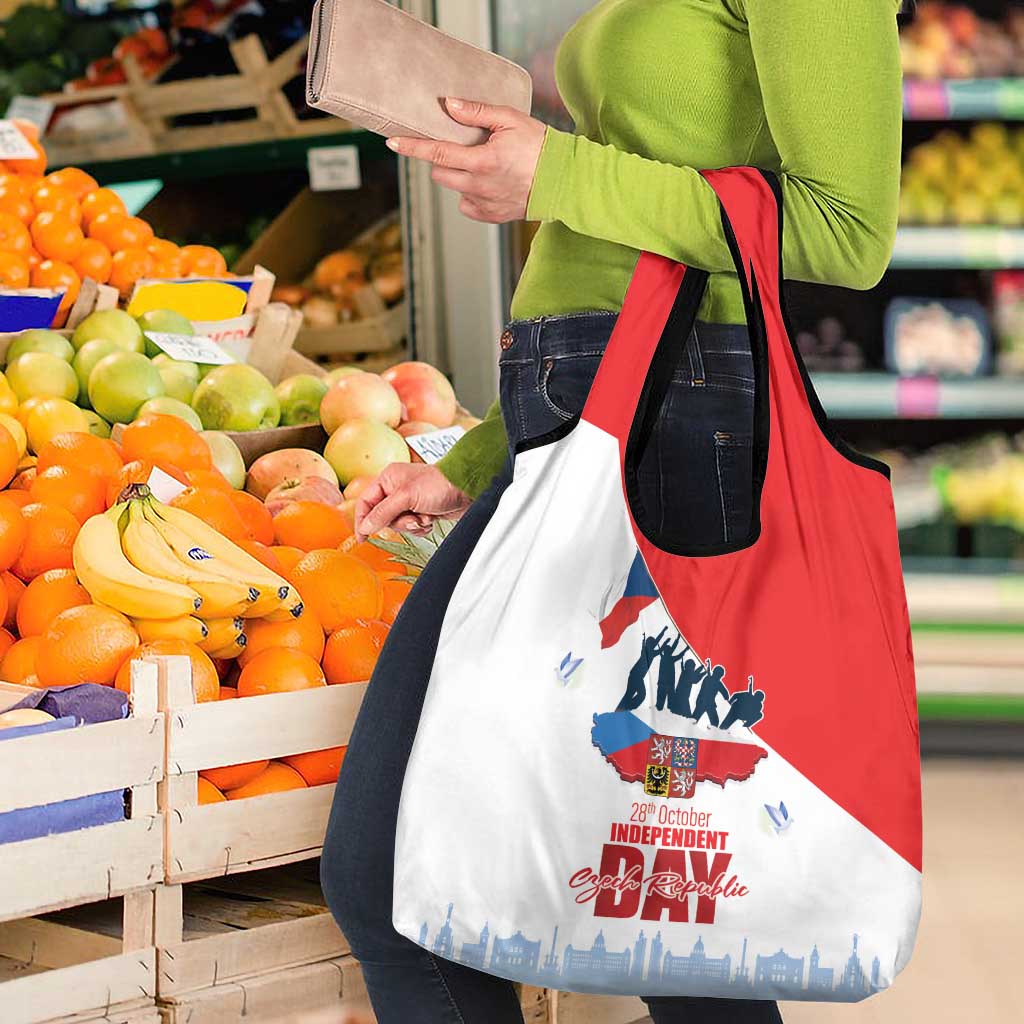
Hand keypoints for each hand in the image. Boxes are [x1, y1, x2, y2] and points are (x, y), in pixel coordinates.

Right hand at [355, 463, 471, 539]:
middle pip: (382, 517)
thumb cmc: (439, 484)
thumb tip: (365, 526)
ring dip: (412, 525)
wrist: (467, 489)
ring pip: (398, 524)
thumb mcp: (406, 497)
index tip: (362, 538)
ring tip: (425, 517)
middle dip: (398, 522)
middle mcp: (396, 489)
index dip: (362, 520)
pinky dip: (421, 527)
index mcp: (388, 479)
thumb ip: (383, 512)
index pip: (365, 502)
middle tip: (412, 518)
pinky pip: (411, 527)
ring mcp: (409, 501)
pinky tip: (431, 519)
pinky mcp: (421, 511)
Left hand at [386, 97, 546, 222]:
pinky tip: (488, 183)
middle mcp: (479, 186)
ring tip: (481, 164)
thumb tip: (448, 105)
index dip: (412, 147)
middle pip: (440, 173)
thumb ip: (476, 112)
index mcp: (482, 161)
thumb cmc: (540, 146)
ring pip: (454, 188)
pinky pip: (467, 204)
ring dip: (458, 175)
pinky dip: (471, 193)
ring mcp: (484, 204)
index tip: (393, 143)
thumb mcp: (510, 119)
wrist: (564, 181)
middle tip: (460, 147)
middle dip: (442, 159)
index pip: (437, 153)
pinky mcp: (491, 216)